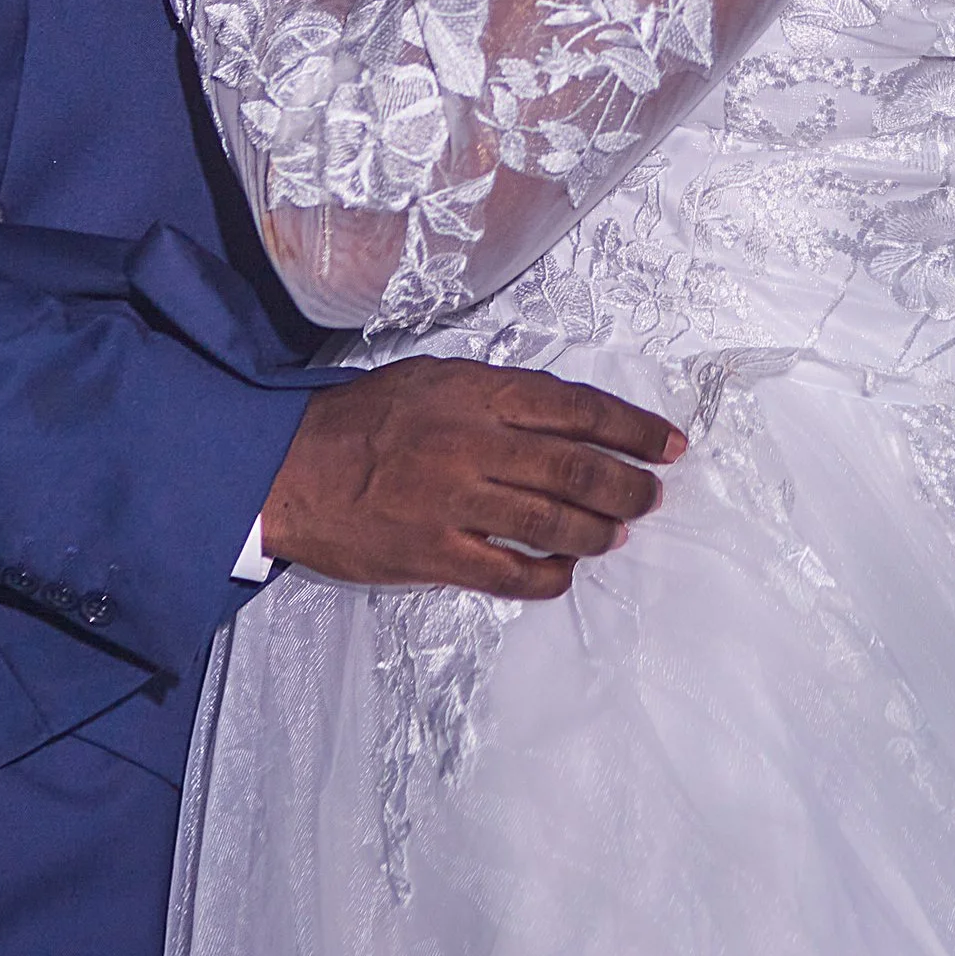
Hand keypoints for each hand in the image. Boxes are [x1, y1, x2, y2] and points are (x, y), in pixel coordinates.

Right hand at [260, 359, 685, 601]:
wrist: (286, 469)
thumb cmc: (359, 420)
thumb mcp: (430, 379)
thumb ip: (493, 396)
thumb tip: (563, 416)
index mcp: (475, 392)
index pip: (575, 406)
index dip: (631, 426)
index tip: (668, 443)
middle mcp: (472, 442)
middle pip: (576, 465)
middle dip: (629, 484)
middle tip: (653, 495)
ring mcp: (454, 501)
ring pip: (553, 520)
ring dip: (598, 531)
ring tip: (618, 533)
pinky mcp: (435, 553)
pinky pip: (510, 572)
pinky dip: (547, 576)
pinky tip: (563, 572)